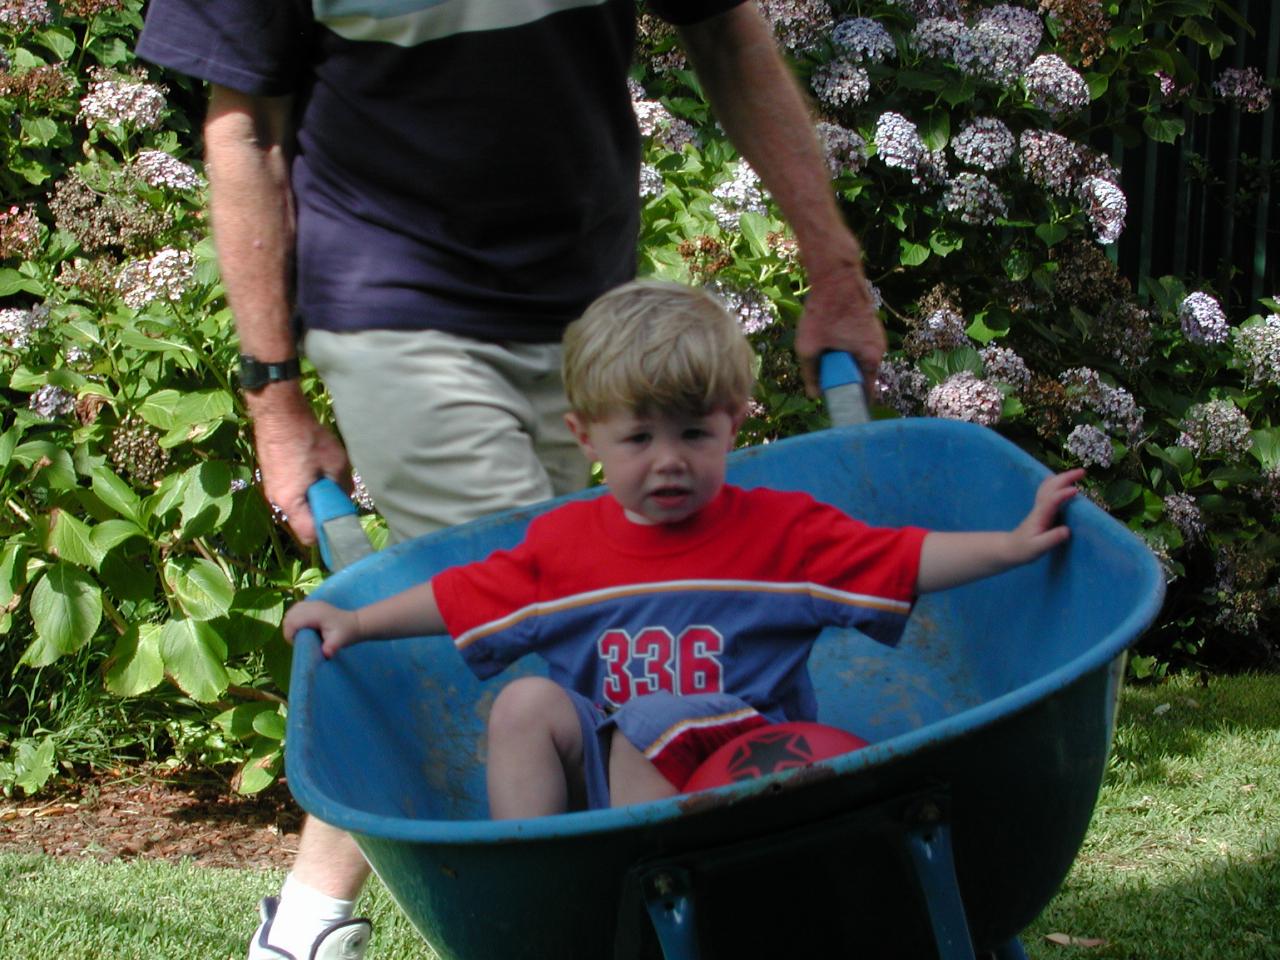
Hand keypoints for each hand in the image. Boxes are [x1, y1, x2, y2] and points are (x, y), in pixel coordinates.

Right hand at [248, 384, 351, 544]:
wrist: (279, 411)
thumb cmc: (308, 438)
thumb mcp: (337, 464)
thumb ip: (343, 487)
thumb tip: (346, 498)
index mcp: (290, 502)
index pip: (309, 536)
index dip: (328, 534)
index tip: (343, 524)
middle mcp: (276, 501)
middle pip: (303, 522)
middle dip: (322, 514)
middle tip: (338, 496)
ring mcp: (271, 489)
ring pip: (298, 507)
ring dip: (314, 499)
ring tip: (326, 478)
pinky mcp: (271, 477)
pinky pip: (292, 493)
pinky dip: (305, 488)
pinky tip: (314, 469)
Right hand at [283, 599, 362, 657]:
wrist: (355, 623)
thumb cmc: (346, 633)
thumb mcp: (340, 641)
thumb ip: (331, 647)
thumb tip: (326, 653)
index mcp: (316, 613)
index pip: (293, 621)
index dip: (290, 634)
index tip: (297, 643)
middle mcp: (312, 605)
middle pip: (289, 616)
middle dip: (288, 630)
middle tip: (298, 640)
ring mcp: (311, 603)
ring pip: (290, 612)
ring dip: (290, 624)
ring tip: (300, 635)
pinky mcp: (311, 604)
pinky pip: (295, 610)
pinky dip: (294, 619)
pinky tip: (302, 628)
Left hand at [794, 264, 885, 397]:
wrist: (835, 275)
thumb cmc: (823, 310)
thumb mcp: (809, 347)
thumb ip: (811, 373)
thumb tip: (814, 395)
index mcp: (871, 358)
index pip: (866, 392)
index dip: (851, 402)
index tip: (839, 408)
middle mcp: (879, 348)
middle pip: (860, 374)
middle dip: (842, 379)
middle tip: (822, 378)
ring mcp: (875, 335)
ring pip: (857, 358)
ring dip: (841, 361)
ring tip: (822, 353)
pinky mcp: (868, 325)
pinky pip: (856, 345)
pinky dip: (843, 347)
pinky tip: (827, 339)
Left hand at [1010, 468, 1083, 562]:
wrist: (1009, 548)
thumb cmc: (1023, 549)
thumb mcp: (1037, 548)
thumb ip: (1052, 539)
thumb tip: (1067, 530)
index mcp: (1040, 516)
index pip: (1051, 501)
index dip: (1062, 494)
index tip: (1076, 490)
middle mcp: (1039, 508)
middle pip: (1051, 488)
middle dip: (1066, 478)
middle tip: (1083, 472)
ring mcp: (1039, 507)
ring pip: (1049, 486)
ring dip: (1062, 478)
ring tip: (1077, 473)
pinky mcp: (1041, 509)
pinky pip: (1048, 491)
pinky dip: (1056, 483)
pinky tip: (1060, 480)